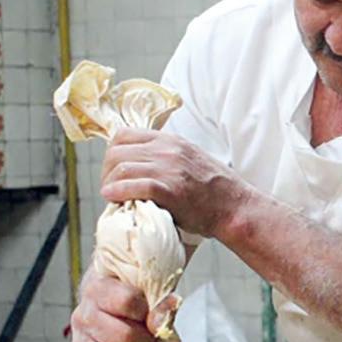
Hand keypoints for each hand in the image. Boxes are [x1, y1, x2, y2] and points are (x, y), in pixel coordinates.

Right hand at [72, 268, 160, 341]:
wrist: (122, 318)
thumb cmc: (139, 305)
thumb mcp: (156, 298)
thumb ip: (162, 305)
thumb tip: (158, 320)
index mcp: (99, 288)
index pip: (127, 301)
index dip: (146, 311)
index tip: (150, 313)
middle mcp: (84, 315)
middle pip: (123, 336)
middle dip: (147, 341)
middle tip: (153, 339)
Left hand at [100, 128, 247, 237]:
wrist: (235, 207)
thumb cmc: (215, 189)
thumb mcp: (191, 159)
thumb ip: (167, 156)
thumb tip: (141, 163)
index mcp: (171, 141)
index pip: (124, 134)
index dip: (112, 153)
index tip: (114, 169)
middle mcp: (168, 151)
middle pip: (117, 152)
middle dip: (107, 171)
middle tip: (109, 186)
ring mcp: (169, 169)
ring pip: (121, 168)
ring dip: (110, 184)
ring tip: (112, 197)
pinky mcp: (170, 190)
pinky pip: (132, 186)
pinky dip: (117, 192)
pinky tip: (113, 199)